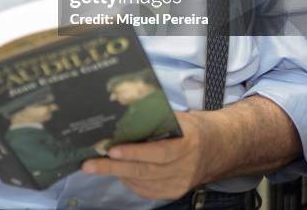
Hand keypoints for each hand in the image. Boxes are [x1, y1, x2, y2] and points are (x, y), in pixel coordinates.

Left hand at [82, 112, 211, 200]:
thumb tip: (124, 113)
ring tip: (95, 165)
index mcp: (187, 143)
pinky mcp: (174, 192)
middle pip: (145, 171)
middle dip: (113, 168)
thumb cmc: (192, 127)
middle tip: (90, 164)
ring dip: (117, 174)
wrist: (217, 147)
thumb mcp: (178, 118)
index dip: (135, 153)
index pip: (159, 152)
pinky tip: (118, 172)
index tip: (112, 150)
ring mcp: (179, 183)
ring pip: (143, 183)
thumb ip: (156, 119)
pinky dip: (129, 182)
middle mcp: (185, 167)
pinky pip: (147, 191)